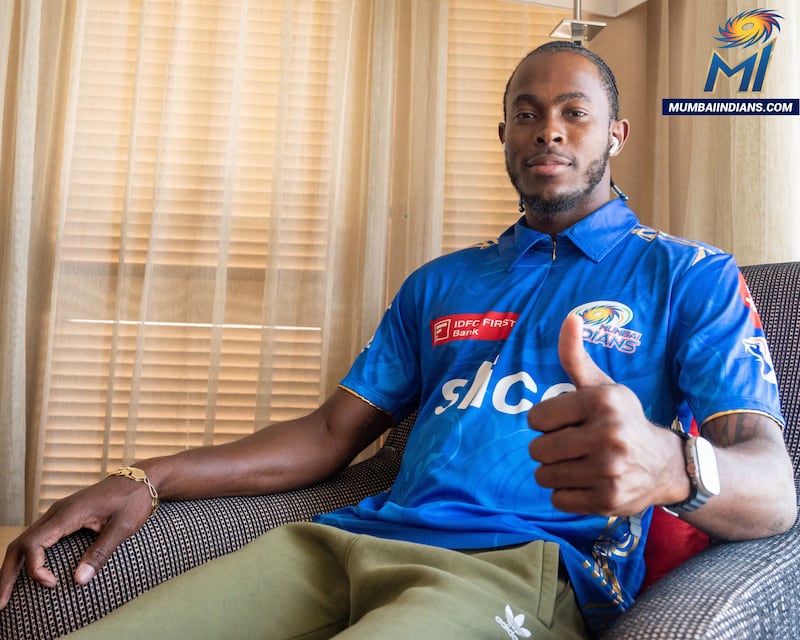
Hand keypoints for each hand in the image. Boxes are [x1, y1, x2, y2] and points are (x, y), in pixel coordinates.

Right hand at [0, 475, 154, 608]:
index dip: (35, 568)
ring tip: (6, 593)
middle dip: (8, 574)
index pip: (34, 543)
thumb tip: (79, 581)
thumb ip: (101, 552)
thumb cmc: (133, 501)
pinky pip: (36, 537)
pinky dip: (26, 557)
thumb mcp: (123, 528)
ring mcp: (58, 513)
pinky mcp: (63, 516)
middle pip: (20, 544)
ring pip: (25, 540)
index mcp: (69, 513)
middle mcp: (57, 512)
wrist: (141, 479)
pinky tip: (26, 573)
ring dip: (13, 566)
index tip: (51, 583)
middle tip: (0, 604)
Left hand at [527, 314, 686, 515]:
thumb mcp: (602, 386)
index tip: (566, 423)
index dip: (545, 423)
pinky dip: (566, 494)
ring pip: (544, 476)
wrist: (667, 465)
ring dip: (554, 472)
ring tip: (578, 464)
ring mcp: (609, 470)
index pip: (536, 419)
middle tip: (571, 446)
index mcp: (602, 402)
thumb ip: (575, 356)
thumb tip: (570, 317)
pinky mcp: (608, 500)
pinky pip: (558, 500)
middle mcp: (608, 435)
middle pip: (537, 450)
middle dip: (548, 449)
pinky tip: (587, 482)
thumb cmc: (622, 419)